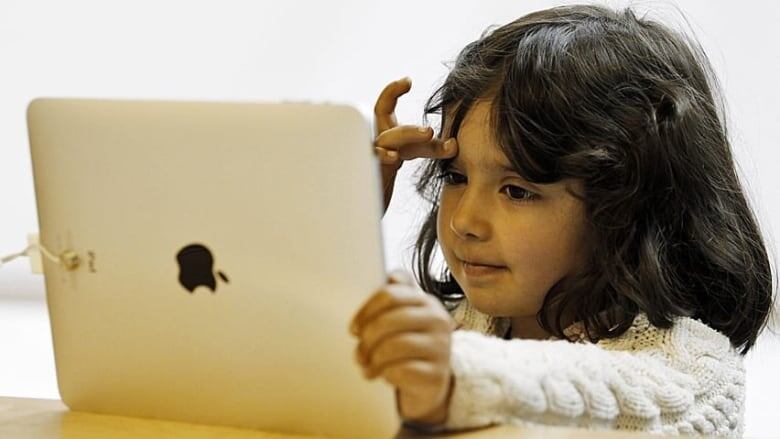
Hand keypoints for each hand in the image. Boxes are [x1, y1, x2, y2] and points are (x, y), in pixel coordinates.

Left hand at [349, 270, 456, 424]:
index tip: (354, 329)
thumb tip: (393, 276)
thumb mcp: (404, 318)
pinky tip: (384, 376)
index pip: (390, 295)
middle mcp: (438, 321)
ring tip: (367, 367)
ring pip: (394, 346)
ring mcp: (441, 348)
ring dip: (373, 359)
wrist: (430, 383)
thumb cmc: (409, 346)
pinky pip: (401, 370)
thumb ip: (396, 295)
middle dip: (367, 339)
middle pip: (389, 321)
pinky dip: (385, 374)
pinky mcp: (437, 374)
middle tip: (359, 353)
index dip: (365, 312)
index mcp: (427, 302)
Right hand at [373, 77, 458, 213]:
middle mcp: (375, 144)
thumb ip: (429, 149)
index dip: (392, 92)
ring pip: (387, 138)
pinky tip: (392, 158)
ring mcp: (368, 158)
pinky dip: (381, 155)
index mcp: (384, 138)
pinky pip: (370, 160)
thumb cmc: (379, 188)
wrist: (359, 216)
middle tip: (433, 123)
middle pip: (385, 117)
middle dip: (403, 103)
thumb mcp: (405, 161)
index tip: (407, 80)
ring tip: (429, 134)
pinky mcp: (364, 174)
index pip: (384, 108)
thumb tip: (455, 142)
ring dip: (409, 133)